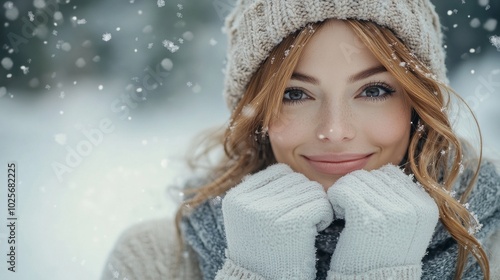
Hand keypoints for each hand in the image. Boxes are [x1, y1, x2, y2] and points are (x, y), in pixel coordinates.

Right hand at [221, 163, 332, 278]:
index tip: (290, 210)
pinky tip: (313, 231)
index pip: (279, 172)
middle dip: (304, 197)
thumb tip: (286, 170)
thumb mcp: (250, 220)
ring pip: (311, 189)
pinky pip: (321, 204)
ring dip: (315, 206)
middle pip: (296, 179)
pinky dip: (324, 216)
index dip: (292, 188)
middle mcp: (249, 201)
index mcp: (236, 198)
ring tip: (306, 227)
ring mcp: (268, 211)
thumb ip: (261, 195)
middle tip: (301, 221)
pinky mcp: (291, 223)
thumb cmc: (265, 253)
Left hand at [327, 164, 438, 277]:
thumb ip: (400, 197)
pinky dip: (335, 199)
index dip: (372, 186)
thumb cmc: (382, 251)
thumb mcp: (404, 223)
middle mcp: (414, 207)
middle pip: (372, 175)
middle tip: (353, 210)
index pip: (390, 174)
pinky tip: (339, 215)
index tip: (367, 205)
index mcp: (426, 206)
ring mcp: (393, 212)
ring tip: (347, 213)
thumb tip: (386, 169)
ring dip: (345, 193)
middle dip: (357, 188)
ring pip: (356, 180)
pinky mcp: (368, 218)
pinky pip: (343, 190)